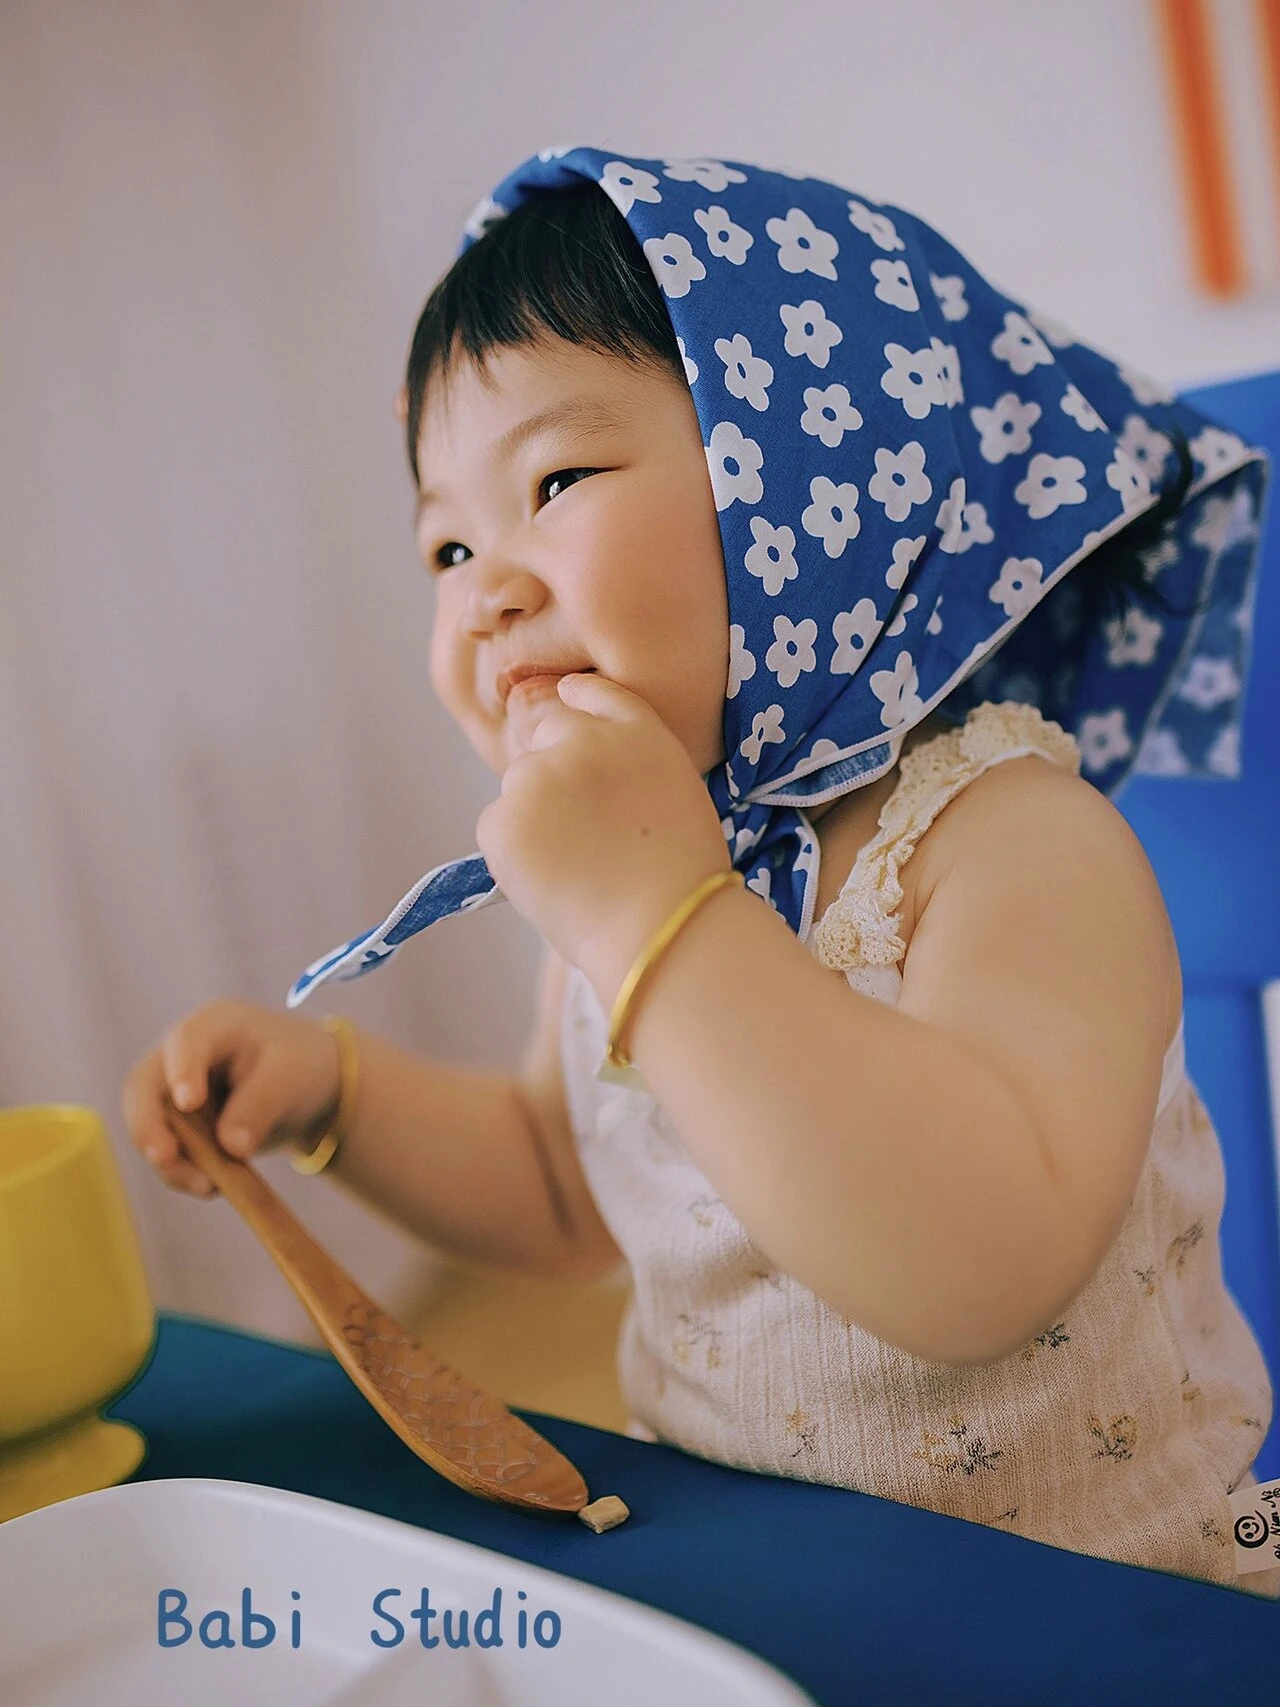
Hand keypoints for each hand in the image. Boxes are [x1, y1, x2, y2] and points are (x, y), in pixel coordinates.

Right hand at [122, 999, 343, 1195]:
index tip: (189, 1101)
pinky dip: (183, 1171)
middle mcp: (182, 1054)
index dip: (182, 1070)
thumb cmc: (298, 1065)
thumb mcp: (291, 1078)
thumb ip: (261, 1105)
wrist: (306, 1084)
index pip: (187, 1041)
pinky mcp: (177, 1124)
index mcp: (215, 1025)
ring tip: (208, 1186)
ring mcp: (173, 1089)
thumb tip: (231, 1146)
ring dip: (171, 1160)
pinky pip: (167, 1150)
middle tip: (164, 1158)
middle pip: (145, 1085)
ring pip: (149, 1125)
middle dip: (148, 1124)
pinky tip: (213, 1186)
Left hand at [475, 673, 730, 1002]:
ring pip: (519, 789)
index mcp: (636, 731)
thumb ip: (631, 750)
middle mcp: (582, 741)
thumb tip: (570, 704)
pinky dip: (515, 852)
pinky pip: (497, 827)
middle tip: (586, 837)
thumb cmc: (681, 873)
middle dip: (553, 777)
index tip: (572, 737)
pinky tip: (556, 879)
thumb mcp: (677, 789)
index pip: (589, 695)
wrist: (662, 927)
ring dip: (534, 817)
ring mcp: (536, 777)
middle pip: (543, 743)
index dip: (576, 717)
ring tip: (578, 865)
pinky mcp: (502, 819)